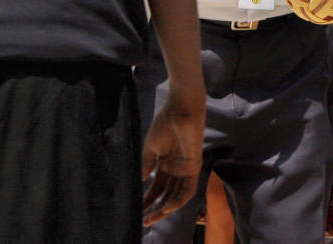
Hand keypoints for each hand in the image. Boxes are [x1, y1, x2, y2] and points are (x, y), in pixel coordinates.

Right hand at [141, 97, 205, 225]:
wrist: (180, 111)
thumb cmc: (165, 123)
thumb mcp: (151, 147)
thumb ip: (146, 164)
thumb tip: (140, 181)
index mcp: (166, 161)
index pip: (157, 185)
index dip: (148, 198)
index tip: (137, 208)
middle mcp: (176, 167)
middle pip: (167, 193)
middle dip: (155, 207)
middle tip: (144, 220)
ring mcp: (185, 167)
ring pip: (177, 194)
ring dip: (165, 208)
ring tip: (151, 218)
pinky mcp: (194, 166)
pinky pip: (188, 189)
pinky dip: (178, 200)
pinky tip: (167, 208)